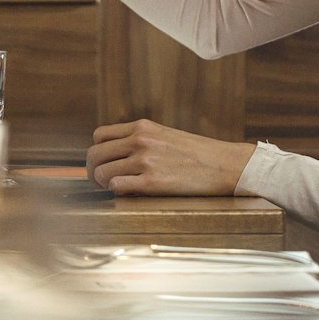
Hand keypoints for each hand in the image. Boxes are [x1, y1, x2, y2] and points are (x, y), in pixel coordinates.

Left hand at [86, 120, 256, 195]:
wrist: (225, 165)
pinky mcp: (152, 182)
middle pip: (94, 154)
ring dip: (103, 184)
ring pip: (101, 172)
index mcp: (142, 127)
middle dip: (92, 170)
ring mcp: (145, 161)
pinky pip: (116, 187)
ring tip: (115, 189)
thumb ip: (140, 140)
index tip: (103, 163)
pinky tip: (129, 193)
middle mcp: (140, 140)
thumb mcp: (165, 135)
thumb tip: (114, 156)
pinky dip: (117, 192)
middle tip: (99, 181)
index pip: (99, 136)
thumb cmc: (196, 153)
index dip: (97, 152)